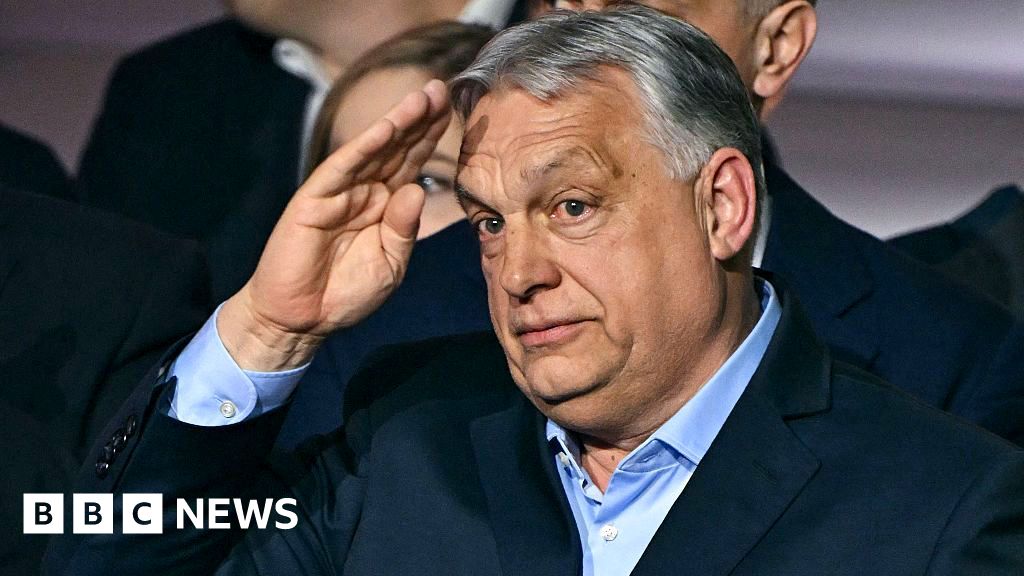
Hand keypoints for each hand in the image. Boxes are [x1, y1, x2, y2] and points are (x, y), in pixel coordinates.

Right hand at [219, 80, 451, 370]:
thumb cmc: (346, 293)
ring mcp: (339, 192)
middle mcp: (365, 191)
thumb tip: (416, 190)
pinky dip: (364, 147)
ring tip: (422, 97)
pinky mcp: (314, 200)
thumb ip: (404, 229)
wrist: (302, 319)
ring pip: (374, 150)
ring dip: (398, 122)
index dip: (432, 137)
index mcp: (385, 204)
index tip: (457, 110)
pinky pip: (342, 168)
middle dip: (421, 118)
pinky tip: (387, 127)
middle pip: (398, 148)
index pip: (413, 163)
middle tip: (443, 87)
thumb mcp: (390, 264)